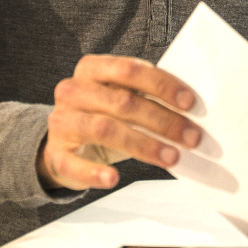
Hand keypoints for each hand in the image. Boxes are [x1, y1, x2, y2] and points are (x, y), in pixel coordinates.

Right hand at [38, 55, 202, 190]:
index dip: (162, 85)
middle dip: (162, 120)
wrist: (64, 144)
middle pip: (122, 102)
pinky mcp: (56, 153)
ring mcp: (62, 122)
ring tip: (171, 157)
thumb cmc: (102, 116)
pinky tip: (114, 178)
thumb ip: (146, 97)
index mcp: (91, 69)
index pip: (129, 70)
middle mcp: (73, 91)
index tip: (190, 103)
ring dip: (144, 145)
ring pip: (105, 129)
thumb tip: (188, 110)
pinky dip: (94, 172)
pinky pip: (74, 163)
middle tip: (191, 136)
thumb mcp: (119, 98)